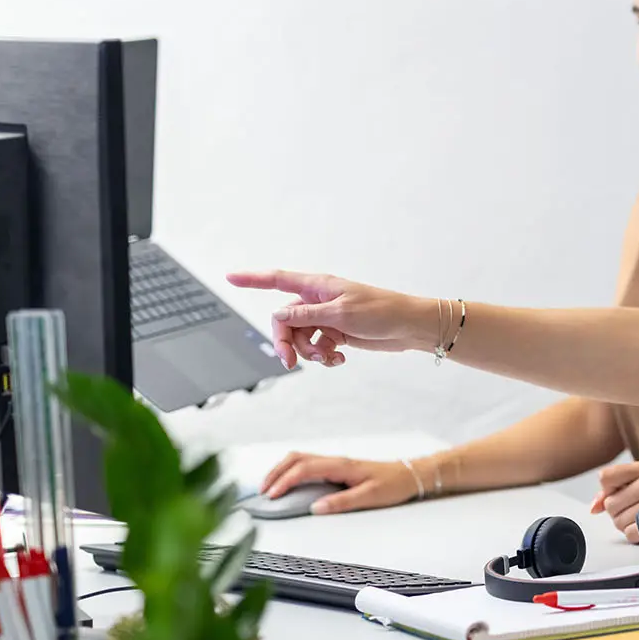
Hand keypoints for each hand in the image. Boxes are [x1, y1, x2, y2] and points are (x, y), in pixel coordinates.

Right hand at [225, 269, 436, 368]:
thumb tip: (278, 314)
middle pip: (285, 320)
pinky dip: (323, 356)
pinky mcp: (336, 333)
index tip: (229, 277)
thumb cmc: (381, 312)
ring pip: (300, 337)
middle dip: (285, 341)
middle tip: (290, 362)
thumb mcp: (340, 314)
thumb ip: (306, 315)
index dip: (253, 279)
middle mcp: (318, 300)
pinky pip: (316, 346)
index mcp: (318, 286)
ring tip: (329, 359)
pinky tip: (339, 360)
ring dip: (308, 352)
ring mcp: (326, 317)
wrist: (409, 327)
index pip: (278, 279)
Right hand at [260, 451, 419, 513]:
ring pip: (300, 459)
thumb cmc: (393, 484)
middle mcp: (335, 461)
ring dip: (282, 470)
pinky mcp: (337, 469)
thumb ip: (342, 502)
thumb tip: (316, 508)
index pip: (304, 468)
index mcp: (340, 466)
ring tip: (270, 487)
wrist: (409, 476)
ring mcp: (335, 463)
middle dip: (275, 472)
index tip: (272, 495)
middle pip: (296, 458)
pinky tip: (288, 483)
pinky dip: (292, 471)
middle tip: (262, 491)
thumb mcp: (369, 496)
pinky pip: (308, 465)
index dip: (285, 481)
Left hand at [588, 460, 638, 546]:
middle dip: (619, 512)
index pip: (605, 477)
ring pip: (618, 520)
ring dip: (627, 524)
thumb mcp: (636, 488)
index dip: (609, 491)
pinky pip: (629, 533)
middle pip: (610, 503)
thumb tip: (595, 507)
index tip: (623, 494)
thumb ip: (610, 493)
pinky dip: (635, 535)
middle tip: (637, 510)